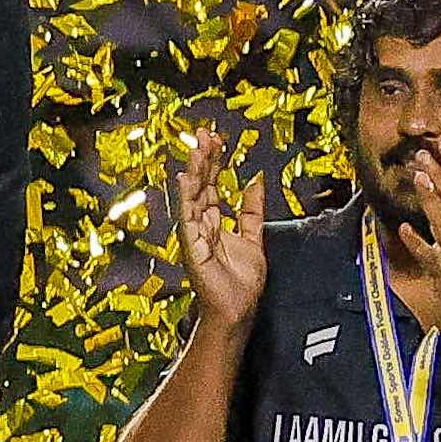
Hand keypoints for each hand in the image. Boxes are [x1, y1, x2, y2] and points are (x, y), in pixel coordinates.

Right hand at [171, 124, 269, 328]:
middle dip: (202, 159)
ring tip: (198, 147)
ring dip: (195, 171)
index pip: (212, 186)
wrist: (237, 307)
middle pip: (201, 186)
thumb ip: (252, 210)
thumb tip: (255, 181)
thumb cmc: (241, 281)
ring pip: (193, 196)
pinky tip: (186, 178)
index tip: (216, 140)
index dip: (214, 163)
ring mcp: (193, 234)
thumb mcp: (253, 236)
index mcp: (214, 222)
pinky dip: (186, 197)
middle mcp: (200, 225)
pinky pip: (187, 217)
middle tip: (203, 134)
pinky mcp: (191, 245)